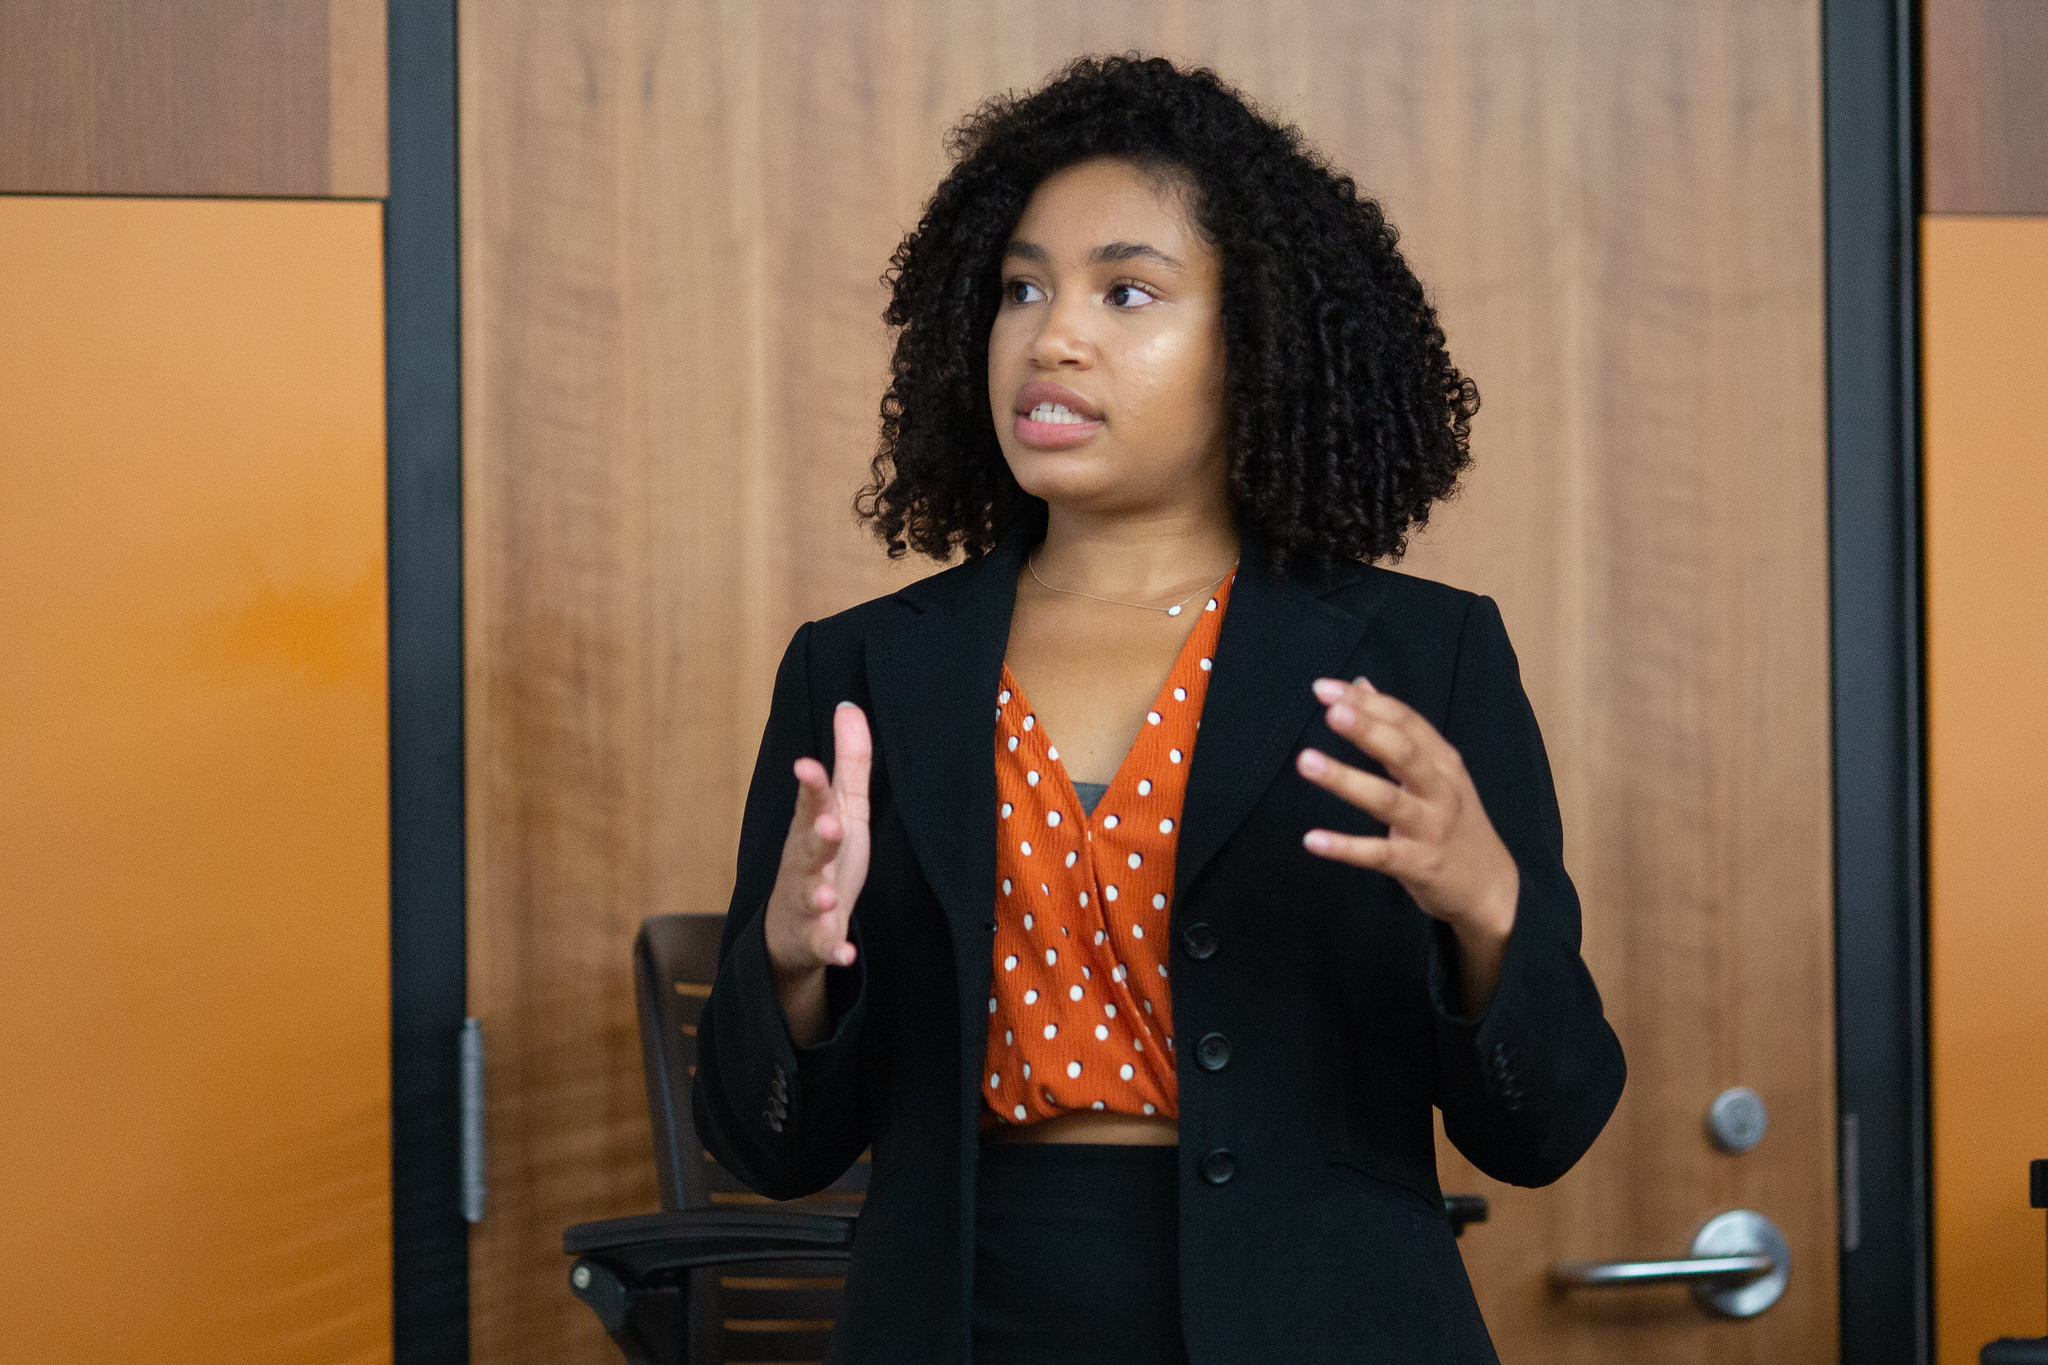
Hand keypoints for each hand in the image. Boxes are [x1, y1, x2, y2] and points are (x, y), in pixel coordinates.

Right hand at [762, 702, 871, 1042]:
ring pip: (811, 896)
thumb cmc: (823, 858)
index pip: (812, 803)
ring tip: (830, 895)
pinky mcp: (816, 939)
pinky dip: (833, 950)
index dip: (811, 786)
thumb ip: (848, 762)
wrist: (790, 931)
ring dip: (820, 894)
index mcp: (812, 829)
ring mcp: (808, 902)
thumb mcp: (842, 809)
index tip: (808, 766)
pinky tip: (845, 954)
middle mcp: (805, 863)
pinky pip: (824, 946)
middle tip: (829, 826)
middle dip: (818, 837)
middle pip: (809, 848)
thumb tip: (849, 705)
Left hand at [1294, 676, 1518, 1009]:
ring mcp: (1430, 827)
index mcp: (1442, 761)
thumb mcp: (1436, 770)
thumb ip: (1398, 730)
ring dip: (1345, 780)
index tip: (1324, 688)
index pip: (1406, 721)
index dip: (1366, 702)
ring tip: (1305, 761)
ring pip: (1386, 800)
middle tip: (1330, 712)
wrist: (1490, 885)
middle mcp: (1440, 789)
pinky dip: (1345, 847)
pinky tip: (1312, 839)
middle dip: (1368, 730)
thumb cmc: (1453, 820)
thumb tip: (1360, 684)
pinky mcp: (1418, 864)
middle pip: (1404, 753)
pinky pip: (1378, 854)